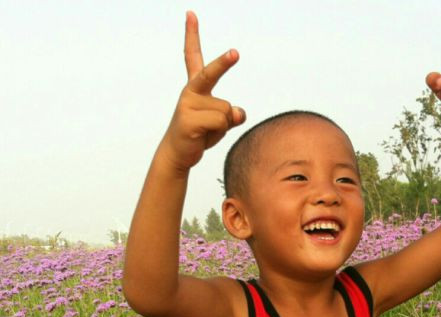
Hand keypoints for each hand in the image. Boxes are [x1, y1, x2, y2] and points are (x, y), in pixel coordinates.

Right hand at [159, 11, 245, 172]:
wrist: (179, 154)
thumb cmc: (200, 134)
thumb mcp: (220, 122)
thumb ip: (232, 115)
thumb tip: (237, 113)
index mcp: (195, 87)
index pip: (192, 56)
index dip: (191, 35)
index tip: (191, 14)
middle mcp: (190, 91)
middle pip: (210, 74)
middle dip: (224, 63)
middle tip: (235, 52)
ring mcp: (187, 105)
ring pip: (226, 110)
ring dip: (224, 125)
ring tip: (208, 131)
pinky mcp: (188, 121)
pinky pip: (220, 122)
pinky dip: (220, 132)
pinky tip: (204, 136)